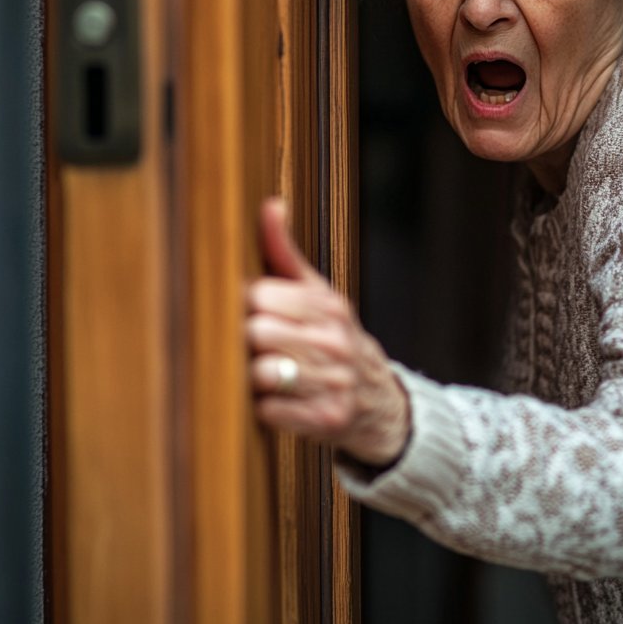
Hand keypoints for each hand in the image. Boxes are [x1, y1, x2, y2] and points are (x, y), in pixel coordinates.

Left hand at [246, 198, 409, 466]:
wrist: (379, 400)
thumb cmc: (334, 340)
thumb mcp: (317, 295)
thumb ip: (285, 253)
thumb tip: (270, 205)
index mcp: (327, 305)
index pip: (260, 295)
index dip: (244, 306)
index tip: (246, 313)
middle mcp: (334, 340)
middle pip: (256, 333)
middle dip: (244, 342)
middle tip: (248, 348)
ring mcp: (334, 380)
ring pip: (260, 373)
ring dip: (250, 378)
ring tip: (259, 374)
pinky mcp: (328, 418)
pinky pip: (270, 411)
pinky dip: (263, 409)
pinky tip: (272, 401)